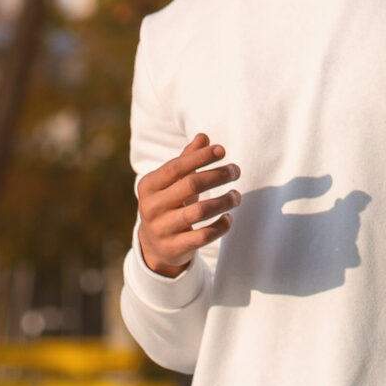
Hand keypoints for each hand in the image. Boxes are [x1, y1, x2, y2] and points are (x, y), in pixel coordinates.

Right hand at [136, 132, 239, 276]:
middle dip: (218, 175)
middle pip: (191, 185)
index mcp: (149, 185)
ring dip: (224, 200)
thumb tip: (204, 136)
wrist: (155, 246)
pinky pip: (204, 235)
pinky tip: (229, 217)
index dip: (201, 157)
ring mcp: (161, 229)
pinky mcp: (174, 248)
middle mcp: (151, 207)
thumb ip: (186, 160)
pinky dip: (221, 225)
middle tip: (236, 170)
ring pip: (200, 211)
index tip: (222, 150)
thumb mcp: (173, 182)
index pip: (177, 166)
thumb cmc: (170, 204)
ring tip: (237, 195)